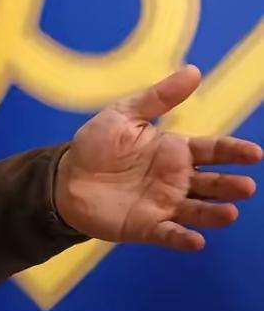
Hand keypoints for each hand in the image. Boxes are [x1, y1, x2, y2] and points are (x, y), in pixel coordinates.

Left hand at [55, 65, 261, 250]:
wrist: (65, 177)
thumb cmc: (97, 145)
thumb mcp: (124, 114)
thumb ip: (158, 97)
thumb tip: (193, 71)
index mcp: (174, 150)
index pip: (212, 150)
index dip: (233, 151)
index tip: (255, 153)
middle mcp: (176, 180)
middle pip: (211, 183)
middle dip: (230, 186)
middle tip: (246, 186)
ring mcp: (164, 204)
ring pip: (198, 210)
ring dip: (214, 213)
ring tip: (230, 212)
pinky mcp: (147, 226)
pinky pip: (170, 234)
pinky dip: (183, 238)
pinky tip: (196, 239)